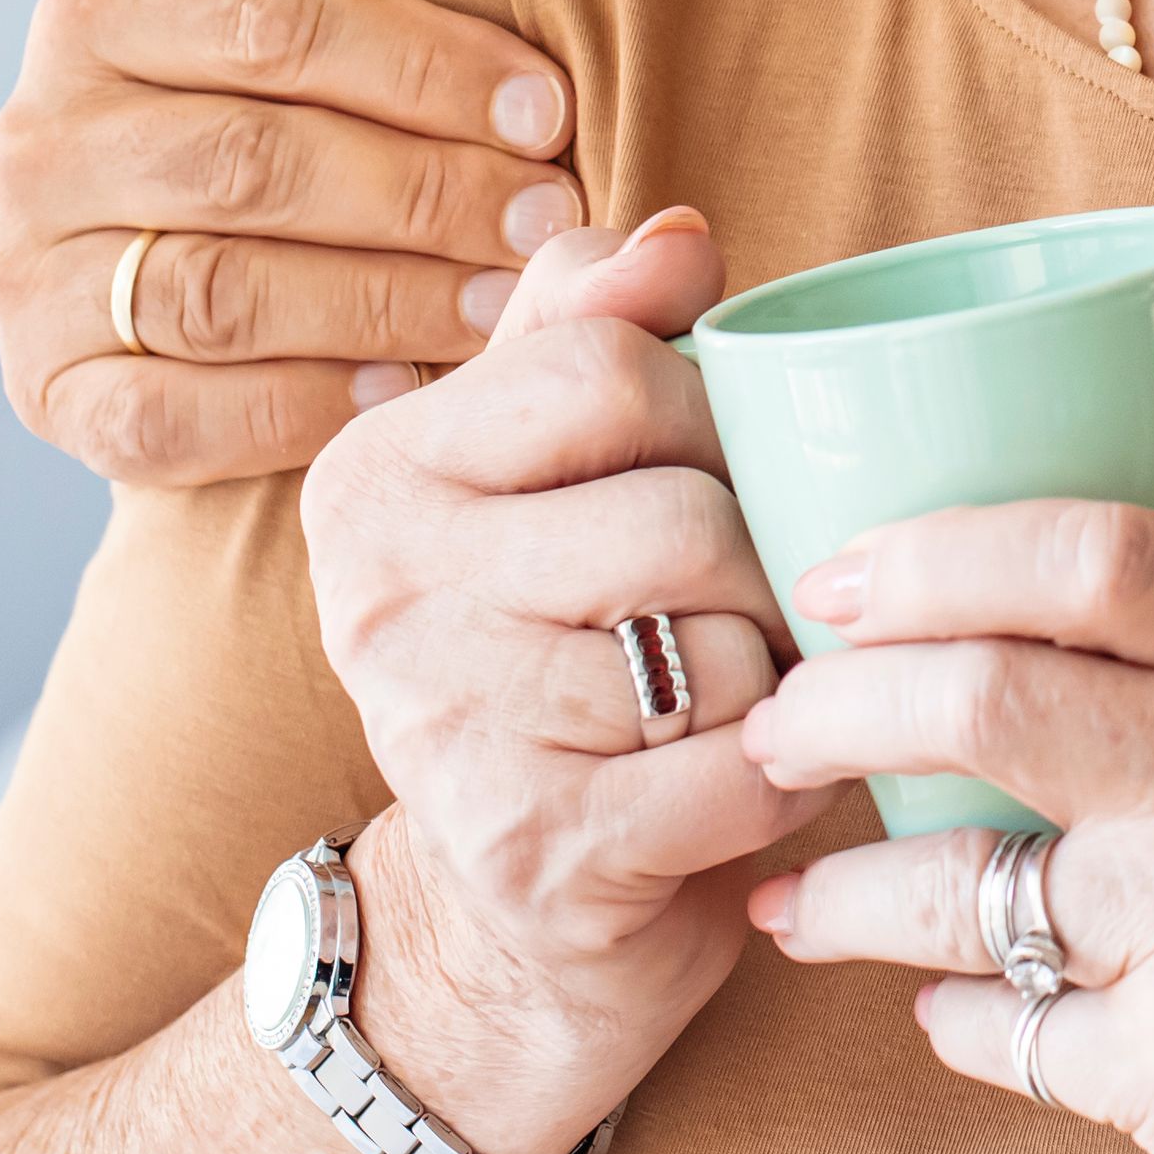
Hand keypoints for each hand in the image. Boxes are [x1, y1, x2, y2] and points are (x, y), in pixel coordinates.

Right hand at [0, 0, 583, 491]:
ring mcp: (28, 277)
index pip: (272, 22)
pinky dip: (299, 408)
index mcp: (95, 11)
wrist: (152, 239)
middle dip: (424, 192)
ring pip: (220, 294)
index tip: (548, 106)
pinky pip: (174, 417)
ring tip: (509, 303)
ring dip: (385, 304)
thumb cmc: (249, 84)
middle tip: (553, 219)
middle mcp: (37, 139)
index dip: (423, 65)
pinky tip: (405, 392)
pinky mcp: (50, 396)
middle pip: (252, 163)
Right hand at [291, 211, 824, 1153]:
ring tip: (746, 690)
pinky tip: (746, 780)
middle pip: (679, 515)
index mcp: (378, 472)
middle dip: (761, 560)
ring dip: (774, 676)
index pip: (603, 366)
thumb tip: (676, 235)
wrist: (511, 918)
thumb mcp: (554, 473)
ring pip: (718, 648)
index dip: (711, 413)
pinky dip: (777, 779)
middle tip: (759, 599)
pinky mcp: (529, 852)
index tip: (718, 466)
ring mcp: (440, 731)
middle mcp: (377, 595)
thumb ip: (594, 329)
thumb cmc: (566, 652)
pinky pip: (733, 774)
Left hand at [738, 294, 1153, 1153]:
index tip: (836, 571)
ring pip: (954, 893)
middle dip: (835, 706)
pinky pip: (996, 1031)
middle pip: (987, 702)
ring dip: (843, 895)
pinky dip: (951, 1016)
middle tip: (777, 718)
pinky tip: (937, 999)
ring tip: (798, 887)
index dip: (938, 549)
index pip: (1097, 552)